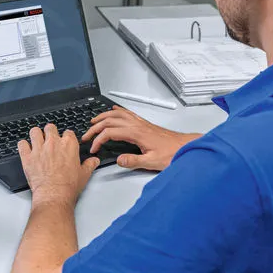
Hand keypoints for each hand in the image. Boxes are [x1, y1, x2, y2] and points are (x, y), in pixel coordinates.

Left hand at [18, 124, 100, 205]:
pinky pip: (22, 144)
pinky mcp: (27, 157)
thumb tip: (94, 161)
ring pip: (34, 132)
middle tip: (50, 140)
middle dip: (50, 132)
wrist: (54, 195)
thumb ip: (89, 165)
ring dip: (36, 135)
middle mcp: (53, 143)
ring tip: (37, 141)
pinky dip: (23, 145)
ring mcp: (39, 149)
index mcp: (68, 145)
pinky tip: (26, 149)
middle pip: (50, 128)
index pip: (68, 132)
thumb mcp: (84, 174)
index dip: (66, 137)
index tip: (65, 142)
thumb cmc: (69, 186)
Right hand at [82, 106, 199, 170]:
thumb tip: (119, 160)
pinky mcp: (144, 124)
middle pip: (110, 121)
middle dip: (96, 127)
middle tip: (87, 135)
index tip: (93, 147)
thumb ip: (134, 161)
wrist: (185, 147)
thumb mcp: (152, 162)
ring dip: (103, 116)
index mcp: (137, 133)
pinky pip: (127, 113)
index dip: (98, 140)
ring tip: (93, 121)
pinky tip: (113, 110)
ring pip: (117, 114)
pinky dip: (117, 111)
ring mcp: (141, 123)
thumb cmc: (172, 153)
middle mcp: (137, 125)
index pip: (110, 133)